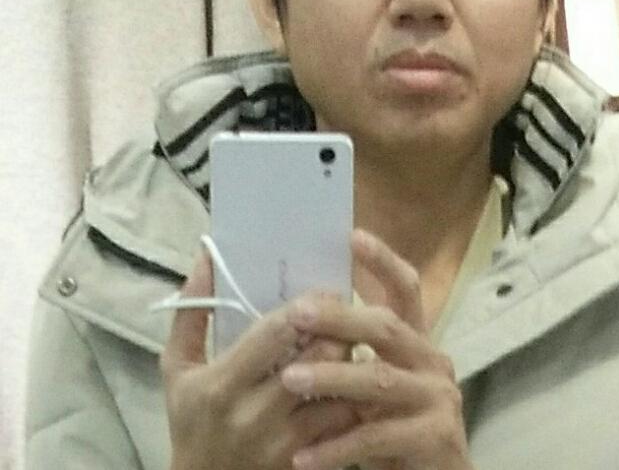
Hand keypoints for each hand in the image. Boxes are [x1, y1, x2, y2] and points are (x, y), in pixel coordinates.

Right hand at [160, 251, 355, 469]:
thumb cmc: (190, 419)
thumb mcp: (177, 367)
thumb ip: (192, 310)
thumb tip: (207, 254)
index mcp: (222, 384)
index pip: (277, 333)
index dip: (309, 306)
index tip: (326, 290)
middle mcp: (255, 414)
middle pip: (319, 357)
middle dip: (340, 329)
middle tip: (350, 313)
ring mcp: (285, 443)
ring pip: (341, 391)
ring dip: (353, 362)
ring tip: (357, 343)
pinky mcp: (308, 462)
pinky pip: (346, 423)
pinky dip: (356, 397)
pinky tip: (357, 381)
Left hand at [279, 229, 472, 469]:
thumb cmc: (395, 427)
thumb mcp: (374, 384)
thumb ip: (353, 354)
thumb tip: (296, 317)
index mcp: (416, 342)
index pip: (406, 289)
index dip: (383, 261)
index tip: (352, 236)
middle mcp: (432, 360)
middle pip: (386, 327)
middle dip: (340, 318)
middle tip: (296, 313)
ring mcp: (438, 398)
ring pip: (379, 380)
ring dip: (332, 379)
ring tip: (290, 380)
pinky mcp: (436, 437)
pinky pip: (377, 436)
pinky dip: (336, 447)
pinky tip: (302, 455)